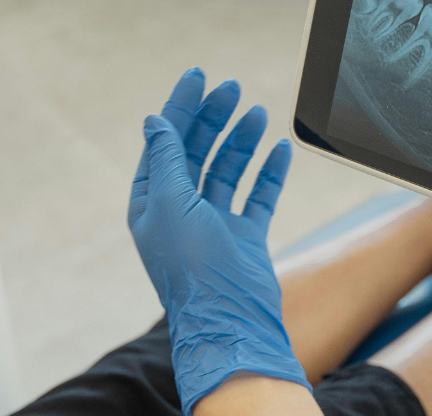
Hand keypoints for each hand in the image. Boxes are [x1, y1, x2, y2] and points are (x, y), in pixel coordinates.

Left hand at [131, 68, 307, 415]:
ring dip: (241, 140)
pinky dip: (268, 172)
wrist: (230, 322)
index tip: (198, 77)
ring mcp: (214, 226)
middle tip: (231, 89)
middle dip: (213, 118)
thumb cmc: (194, 268)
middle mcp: (180, 212)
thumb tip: (155, 121)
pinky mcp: (245, 239)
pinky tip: (278, 149)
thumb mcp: (171, 202)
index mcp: (152, 203)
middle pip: (196, 152)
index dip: (180, 108)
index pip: (165, 143)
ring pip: (228, 170)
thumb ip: (166, 158)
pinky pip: (257, 197)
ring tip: (257, 112)